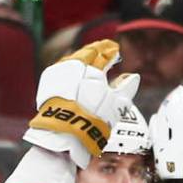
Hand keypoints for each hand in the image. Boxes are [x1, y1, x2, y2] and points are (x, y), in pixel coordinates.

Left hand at [24, 39, 131, 167]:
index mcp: (92, 69)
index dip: (110, 51)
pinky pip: (62, 67)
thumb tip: (133, 77)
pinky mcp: (49, 80)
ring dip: (83, 57)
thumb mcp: (116, 105)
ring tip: (89, 60)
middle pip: (87, 52)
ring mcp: (60, 71)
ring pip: (73, 58)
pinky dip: (71, 66)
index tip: (115, 50)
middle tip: (104, 49)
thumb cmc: (93, 119)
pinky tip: (74, 71)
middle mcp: (74, 66)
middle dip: (97, 50)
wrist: (64, 132)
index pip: (103, 53)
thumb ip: (126, 88)